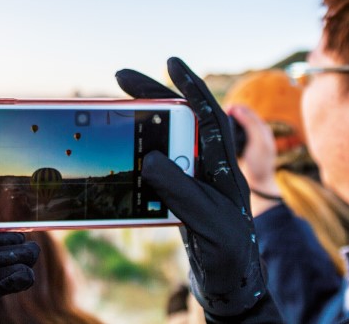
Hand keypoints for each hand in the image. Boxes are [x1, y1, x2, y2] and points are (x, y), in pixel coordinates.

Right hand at [116, 57, 271, 317]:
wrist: (231, 286)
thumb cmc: (230, 255)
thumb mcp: (208, 222)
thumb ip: (182, 190)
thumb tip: (150, 157)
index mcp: (225, 168)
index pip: (209, 116)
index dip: (191, 86)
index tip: (171, 62)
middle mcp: (211, 167)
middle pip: (183, 119)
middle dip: (154, 95)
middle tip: (122, 76)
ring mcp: (197, 180)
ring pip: (167, 139)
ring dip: (143, 122)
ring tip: (117, 107)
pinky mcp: (182, 195)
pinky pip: (158, 165)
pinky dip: (139, 152)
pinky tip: (124, 149)